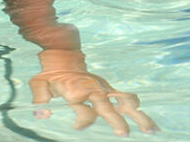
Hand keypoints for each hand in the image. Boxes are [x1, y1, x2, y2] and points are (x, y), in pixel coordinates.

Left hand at [30, 68, 158, 135]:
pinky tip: (151, 125)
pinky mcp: (109, 88)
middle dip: (114, 120)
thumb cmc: (50, 75)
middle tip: (123, 133)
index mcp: (75, 91)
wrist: (62, 57)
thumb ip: (40, 99)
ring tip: (151, 130)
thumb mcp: (38, 84)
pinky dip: (138, 109)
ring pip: (124, 101)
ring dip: (137, 115)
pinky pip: (127, 97)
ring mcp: (103, 89)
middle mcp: (92, 90)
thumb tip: (41, 115)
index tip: (76, 127)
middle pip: (106, 106)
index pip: (83, 111)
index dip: (81, 120)